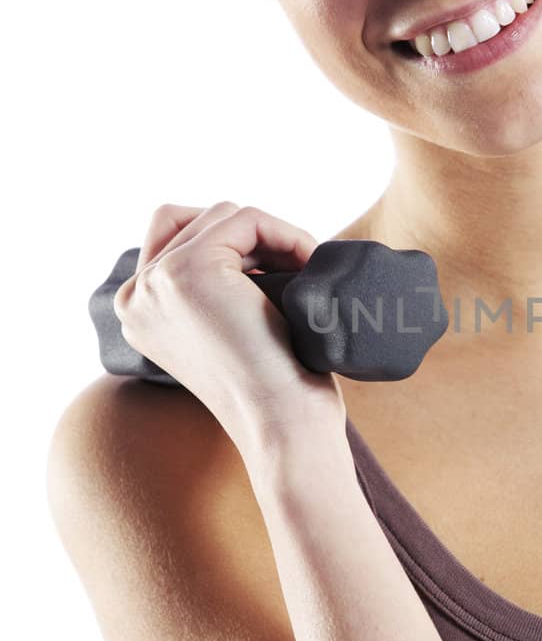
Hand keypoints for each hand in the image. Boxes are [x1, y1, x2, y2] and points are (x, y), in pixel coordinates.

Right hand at [113, 202, 347, 442]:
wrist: (281, 425)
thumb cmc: (272, 386)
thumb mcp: (227, 328)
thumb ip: (214, 286)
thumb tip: (243, 230)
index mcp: (138, 310)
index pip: (176, 235)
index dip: (234, 248)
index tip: (275, 279)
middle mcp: (135, 294)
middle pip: (197, 219)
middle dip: (252, 238)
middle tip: (294, 273)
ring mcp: (158, 280)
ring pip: (224, 215)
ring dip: (273, 236)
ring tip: (302, 273)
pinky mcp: (191, 270)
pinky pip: (247, 218)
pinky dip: (286, 235)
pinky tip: (307, 266)